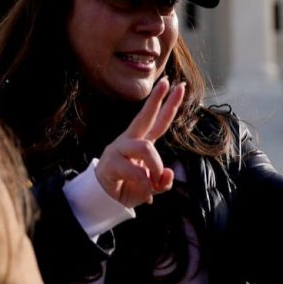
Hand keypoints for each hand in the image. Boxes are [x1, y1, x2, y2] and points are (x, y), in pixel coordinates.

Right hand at [95, 77, 185, 208]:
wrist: (104, 200)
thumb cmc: (128, 187)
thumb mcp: (151, 187)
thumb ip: (162, 181)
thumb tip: (167, 174)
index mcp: (141, 142)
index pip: (158, 121)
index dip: (168, 105)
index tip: (178, 86)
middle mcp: (130, 141)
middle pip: (145, 117)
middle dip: (157, 99)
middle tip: (168, 83)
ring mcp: (119, 149)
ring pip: (145, 147)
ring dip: (156, 167)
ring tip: (155, 182)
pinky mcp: (111, 162)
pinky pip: (136, 171)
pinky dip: (145, 185)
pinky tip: (146, 194)